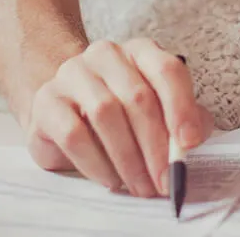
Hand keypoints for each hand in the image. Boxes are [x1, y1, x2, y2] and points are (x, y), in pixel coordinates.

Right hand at [23, 38, 211, 196]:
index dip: (182, 107)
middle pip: (137, 96)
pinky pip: (73, 133)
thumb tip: (193, 140)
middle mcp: (105, 55)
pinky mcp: (47, 101)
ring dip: (128, 158)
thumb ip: (181, 121)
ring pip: (105, 113)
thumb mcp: (155, 113)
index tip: (189, 143)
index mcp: (139, 52)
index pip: (167, 70)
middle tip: (165, 181)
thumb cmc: (119, 116)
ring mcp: (72, 74)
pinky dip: (96, 162)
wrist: (63, 113)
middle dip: (156, 146)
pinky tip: (110, 180)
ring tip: (140, 187)